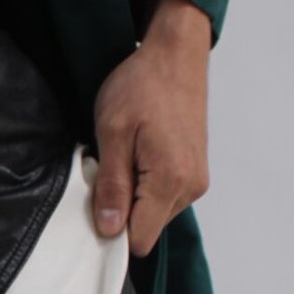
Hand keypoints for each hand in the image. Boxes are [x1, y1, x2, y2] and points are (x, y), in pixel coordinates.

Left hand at [89, 0, 211, 254]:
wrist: (175, 55)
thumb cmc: (142, 85)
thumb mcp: (112, 132)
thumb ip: (112, 185)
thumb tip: (110, 229)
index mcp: (171, 180)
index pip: (140, 239)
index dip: (113, 231)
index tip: (97, 205)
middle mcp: (190, 186)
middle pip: (147, 228)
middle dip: (122, 210)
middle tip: (109, 168)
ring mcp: (196, 180)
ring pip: (155, 213)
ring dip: (134, 196)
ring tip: (125, 156)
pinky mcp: (195, 171)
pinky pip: (164, 197)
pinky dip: (146, 185)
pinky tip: (138, 155)